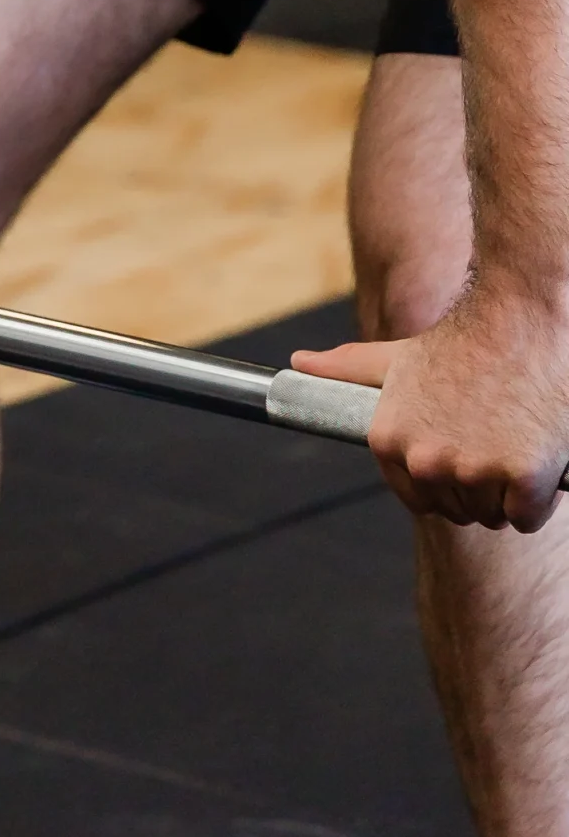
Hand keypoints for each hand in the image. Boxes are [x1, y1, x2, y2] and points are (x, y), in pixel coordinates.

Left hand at [293, 290, 568, 529]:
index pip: (422, 502)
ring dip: (508, 489)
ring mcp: (473, 470)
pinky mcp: (523, 477)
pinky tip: (534, 452)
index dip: (447, 482)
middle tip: (492, 436)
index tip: (463, 448)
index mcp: (389, 441)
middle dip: (479, 485)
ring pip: (494, 516)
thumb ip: (345, 368)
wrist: (518, 319)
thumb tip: (298, 363)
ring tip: (510, 435)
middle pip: (460, 511)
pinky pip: (528, 517)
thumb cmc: (462, 342)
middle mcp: (425, 462)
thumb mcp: (395, 358)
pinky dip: (538, 495)